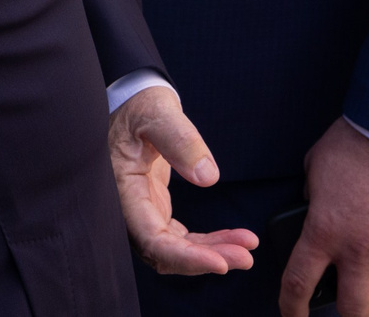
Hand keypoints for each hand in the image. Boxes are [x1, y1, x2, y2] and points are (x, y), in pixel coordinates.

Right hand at [109, 85, 257, 275]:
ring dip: (211, 254)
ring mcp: (143, 210)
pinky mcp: (156, 209)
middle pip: (165, 252)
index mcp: (121, 188)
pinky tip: (236, 238)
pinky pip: (182, 239)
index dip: (184, 257)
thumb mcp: (158, 113)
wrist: (136, 104)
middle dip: (204, 260)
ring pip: (175, 250)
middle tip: (244, 257)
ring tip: (246, 249)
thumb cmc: (140, 106)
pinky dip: (209, 243)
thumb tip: (208, 177)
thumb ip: (180, 140)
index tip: (219, 263)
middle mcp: (129, 207)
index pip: (150, 238)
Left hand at [283, 118, 368, 316]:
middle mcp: (360, 248)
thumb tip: (314, 212)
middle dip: (349, 309)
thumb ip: (312, 197)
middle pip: (353, 308)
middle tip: (348, 296)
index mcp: (324, 229)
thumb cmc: (354, 143)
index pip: (299, 283)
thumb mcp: (316, 168)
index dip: (292, 307)